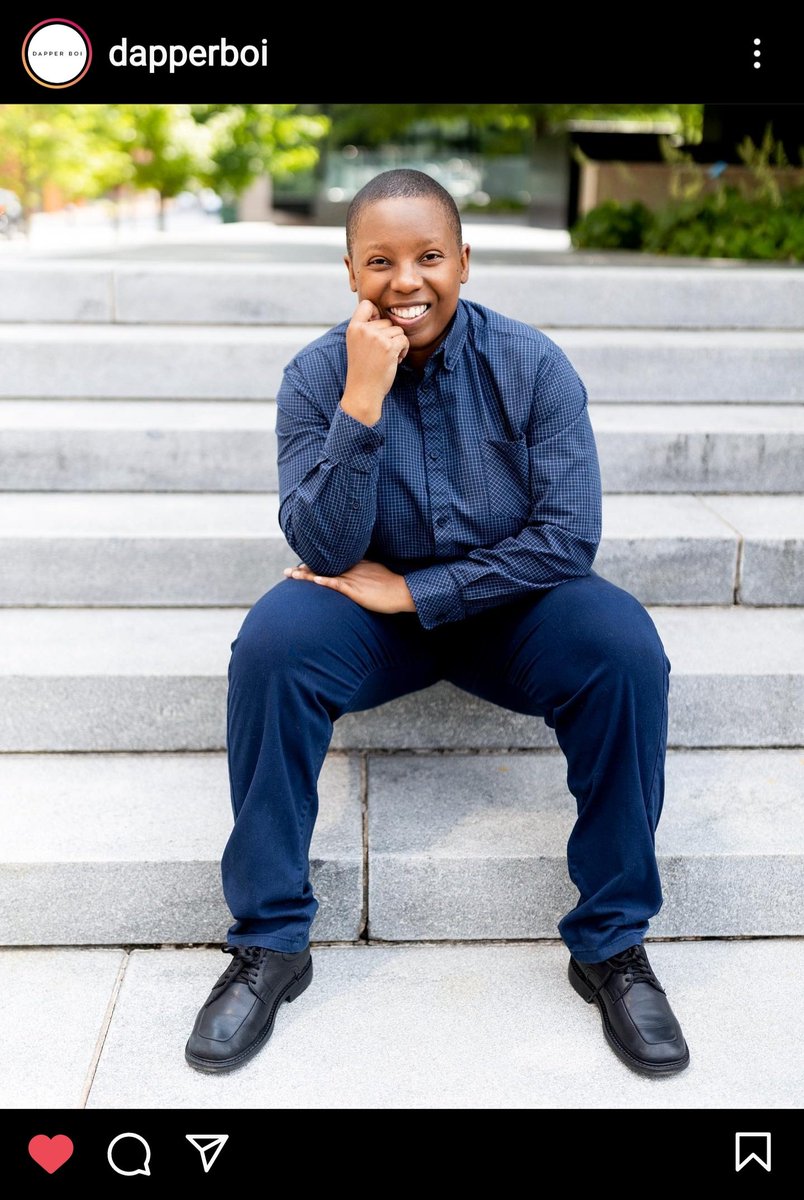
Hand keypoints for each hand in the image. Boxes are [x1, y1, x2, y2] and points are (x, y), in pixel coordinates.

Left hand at [283, 559, 416, 613]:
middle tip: (287, 572)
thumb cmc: (391, 586)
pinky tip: (316, 581)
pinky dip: (327, 582)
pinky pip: (339, 585)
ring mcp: (353, 580)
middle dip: (304, 570)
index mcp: (355, 566)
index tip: (299, 566)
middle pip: (323, 567)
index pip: (330, 563)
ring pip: (326, 575)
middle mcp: (351, 570)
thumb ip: (362, 572)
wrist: (404, 592)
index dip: (313, 565)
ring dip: (308, 576)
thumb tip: (353, 576)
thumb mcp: (374, 573)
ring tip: (292, 575)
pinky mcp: (357, 591)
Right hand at [341, 299, 408, 424]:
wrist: (363, 392)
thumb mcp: (356, 345)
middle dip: (389, 335)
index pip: (366, 304)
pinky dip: (404, 350)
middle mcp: (364, 330)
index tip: (377, 327)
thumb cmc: (362, 370)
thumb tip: (380, 314)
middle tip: (382, 352)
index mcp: (353, 328)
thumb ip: (365, 329)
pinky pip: (404, 339)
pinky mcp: (389, 347)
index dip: (375, 312)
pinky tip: (395, 361)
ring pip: (397, 330)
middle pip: (387, 321)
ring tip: (387, 358)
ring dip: (397, 344)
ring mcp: (377, 337)